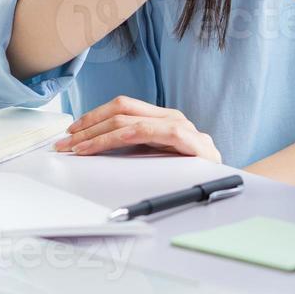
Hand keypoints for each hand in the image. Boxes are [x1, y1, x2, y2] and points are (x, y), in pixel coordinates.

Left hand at [53, 95, 221, 161]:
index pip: (123, 107)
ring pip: (127, 120)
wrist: (230, 186)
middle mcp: (172, 116)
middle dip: (88, 125)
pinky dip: (114, 139)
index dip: (93, 116)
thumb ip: (139, 149)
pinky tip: (98, 147)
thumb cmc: (193, 176)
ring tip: (75, 147)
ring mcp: (181, 126)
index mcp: (164, 118)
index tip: (71, 132)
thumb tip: (96, 148)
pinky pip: (143, 133)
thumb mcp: (162, 159)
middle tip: (64, 142)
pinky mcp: (186, 139)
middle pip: (121, 108)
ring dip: (95, 134)